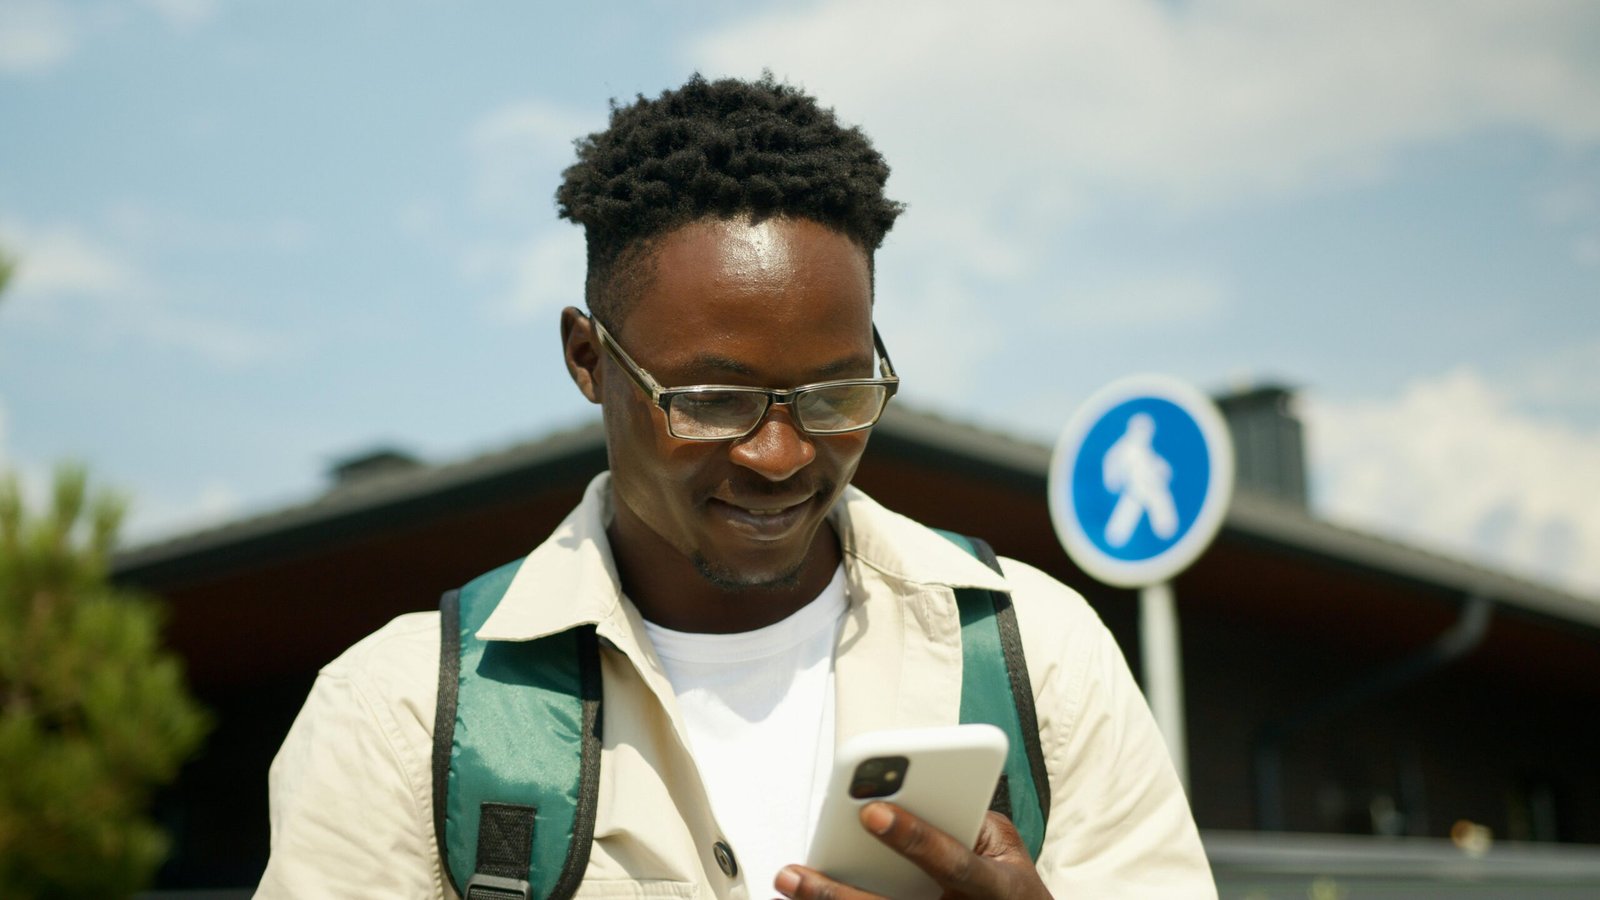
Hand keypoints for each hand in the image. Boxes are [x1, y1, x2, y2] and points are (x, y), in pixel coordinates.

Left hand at [774, 802, 1052, 899]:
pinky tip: (808, 896)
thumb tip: (904, 797)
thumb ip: (963, 817)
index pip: (953, 864)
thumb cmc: (1007, 881)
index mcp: (997, 888)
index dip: (915, 838)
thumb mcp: (1004, 847)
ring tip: (789, 883)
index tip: (870, 811)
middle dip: (838, 894)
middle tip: (794, 872)